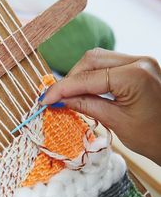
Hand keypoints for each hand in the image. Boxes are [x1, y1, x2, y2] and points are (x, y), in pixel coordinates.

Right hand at [42, 48, 160, 164]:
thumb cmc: (151, 137)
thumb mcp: (116, 122)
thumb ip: (87, 105)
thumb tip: (61, 99)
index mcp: (135, 76)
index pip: (88, 77)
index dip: (63, 88)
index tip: (45, 99)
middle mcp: (139, 62)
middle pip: (91, 59)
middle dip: (70, 79)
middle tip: (56, 98)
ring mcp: (140, 62)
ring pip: (98, 59)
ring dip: (79, 76)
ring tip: (67, 95)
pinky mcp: (138, 67)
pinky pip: (108, 66)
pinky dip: (91, 76)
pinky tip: (82, 90)